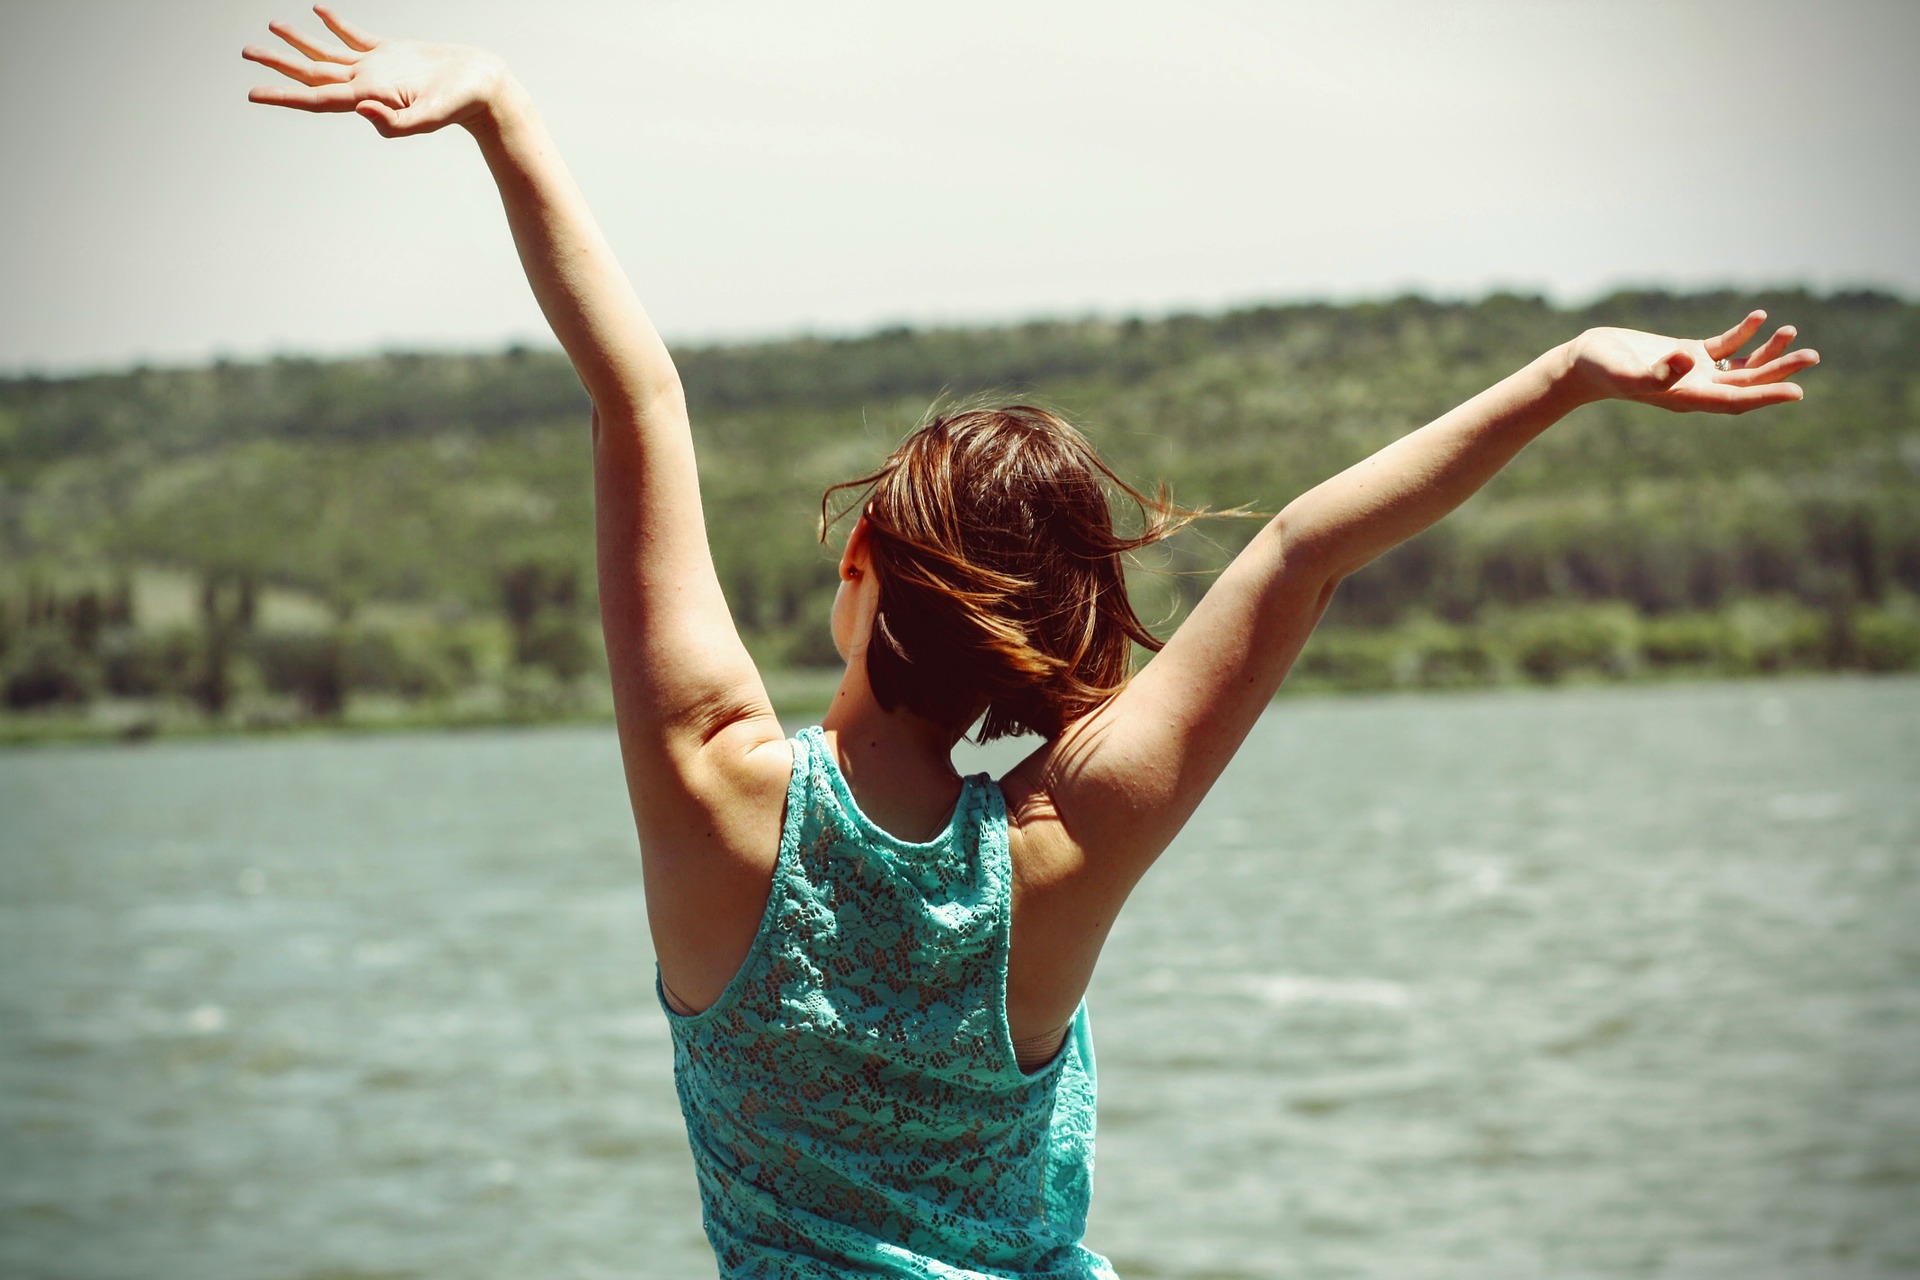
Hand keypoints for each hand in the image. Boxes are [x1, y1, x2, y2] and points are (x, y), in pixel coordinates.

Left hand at [244, 5, 507, 136]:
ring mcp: (377, 69)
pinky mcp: (392, 53)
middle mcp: (366, 85)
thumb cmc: (463, 104)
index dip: (283, 94)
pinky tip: (318, 11)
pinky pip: (354, 37)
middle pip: (312, 74)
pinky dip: (334, 24)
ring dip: (299, 42)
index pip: (316, 98)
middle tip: (247, 54)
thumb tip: (359, 110)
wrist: (486, 89)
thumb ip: (397, 122)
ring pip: (328, 54)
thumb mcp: (432, 116)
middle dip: (278, 64)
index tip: (252, 92)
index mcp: (369, 98)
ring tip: (272, 26)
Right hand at [1566, 311, 1817, 413]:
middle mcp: (1695, 387)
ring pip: (1740, 366)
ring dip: (1767, 353)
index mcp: (1686, 396)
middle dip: (1779, 372)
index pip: (1735, 399)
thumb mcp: (1625, 371)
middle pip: (1747, 383)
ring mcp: (1693, 371)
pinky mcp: (1686, 354)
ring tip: (1792, 333)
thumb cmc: (1602, 370)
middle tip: (1811, 357)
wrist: (1583, 363)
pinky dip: (1743, 334)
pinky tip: (1760, 317)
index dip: (1766, 396)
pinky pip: (1723, 347)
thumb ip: (1655, 373)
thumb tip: (1688, 360)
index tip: (1797, 392)